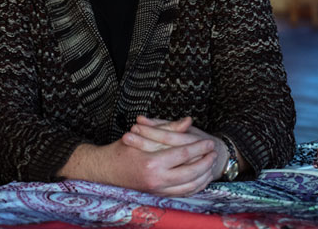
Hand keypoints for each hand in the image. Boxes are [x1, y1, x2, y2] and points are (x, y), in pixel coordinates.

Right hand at [58, 135, 216, 196]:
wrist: (104, 170)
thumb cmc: (121, 149)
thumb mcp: (143, 135)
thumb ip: (167, 129)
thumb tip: (187, 122)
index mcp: (152, 162)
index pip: (183, 154)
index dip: (199, 147)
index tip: (209, 142)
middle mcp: (156, 180)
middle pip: (190, 173)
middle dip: (205, 162)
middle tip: (213, 153)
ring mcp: (157, 190)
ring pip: (188, 187)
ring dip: (203, 176)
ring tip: (210, 165)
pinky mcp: (157, 195)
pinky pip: (181, 194)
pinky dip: (194, 187)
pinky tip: (200, 178)